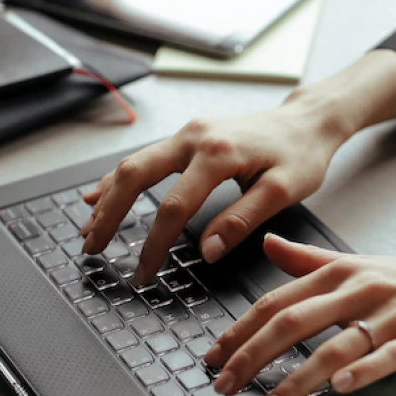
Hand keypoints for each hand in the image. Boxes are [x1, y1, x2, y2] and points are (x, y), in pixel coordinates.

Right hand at [80, 104, 348, 282]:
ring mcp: (188, 134)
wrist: (307, 122)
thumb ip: (241, 220)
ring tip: (89, 227)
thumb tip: (206, 251)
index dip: (154, 245)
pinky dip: (119, 178)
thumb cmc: (301, 155)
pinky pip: (145, 157)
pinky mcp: (189, 137)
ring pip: (134, 164)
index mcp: (217, 154)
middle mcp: (194, 137)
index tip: (143, 273)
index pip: (173, 207)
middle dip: (109, 215)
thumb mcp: (282, 192)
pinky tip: (100, 193)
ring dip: (108, 197)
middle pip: (135, 176)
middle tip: (92, 247)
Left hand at [204, 234, 395, 395]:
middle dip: (252, 355)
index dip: (240, 328)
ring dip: (295, 379)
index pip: (277, 300)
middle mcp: (358, 289)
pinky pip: (386, 357)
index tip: (214, 354)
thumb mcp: (359, 263)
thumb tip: (268, 244)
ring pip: (332, 346)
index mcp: (338, 271)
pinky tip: (338, 390)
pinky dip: (361, 373)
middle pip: (293, 321)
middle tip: (223, 384)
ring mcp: (389, 314)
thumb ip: (308, 259)